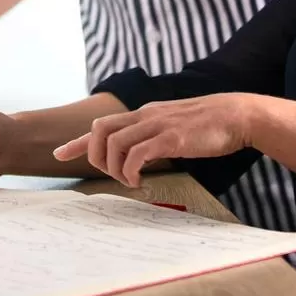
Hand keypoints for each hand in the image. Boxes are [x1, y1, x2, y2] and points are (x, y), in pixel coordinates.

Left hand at [52, 93, 260, 187]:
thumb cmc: (208, 126)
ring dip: (114, 167)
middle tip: (109, 175)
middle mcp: (145, 116)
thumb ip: (154, 137)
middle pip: (100, 129)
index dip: (78, 141)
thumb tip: (140, 157)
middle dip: (94, 155)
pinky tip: (140, 181)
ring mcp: (157, 125)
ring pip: (114, 142)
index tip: (59, 154)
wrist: (237, 114)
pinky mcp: (171, 137)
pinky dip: (131, 170)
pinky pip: (138, 153)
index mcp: (144, 114)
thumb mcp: (172, 127)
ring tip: (129, 181)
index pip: (101, 125)